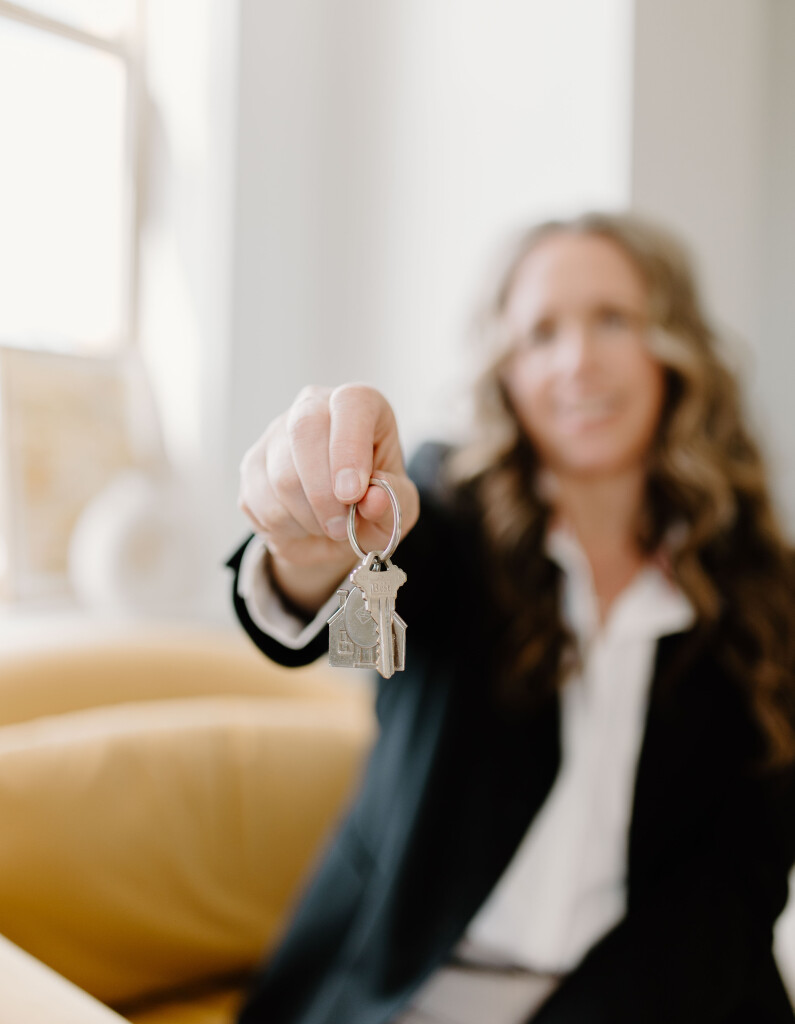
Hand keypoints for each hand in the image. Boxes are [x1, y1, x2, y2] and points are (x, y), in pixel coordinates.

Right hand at [237, 383, 419, 613]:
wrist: (335, 530)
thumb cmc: (373, 506)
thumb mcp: (401, 506)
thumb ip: (394, 500)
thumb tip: (374, 500)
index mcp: (360, 405)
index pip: (350, 403)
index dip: (349, 448)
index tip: (353, 494)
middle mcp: (314, 407)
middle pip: (304, 430)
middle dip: (324, 492)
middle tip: (341, 527)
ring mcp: (276, 433)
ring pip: (281, 474)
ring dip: (309, 517)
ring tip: (329, 527)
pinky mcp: (251, 464)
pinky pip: (260, 500)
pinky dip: (286, 527)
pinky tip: (303, 526)